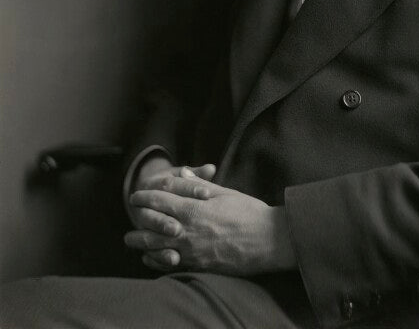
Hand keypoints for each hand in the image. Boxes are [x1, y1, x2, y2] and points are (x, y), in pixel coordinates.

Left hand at [124, 177, 295, 275]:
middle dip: (139, 218)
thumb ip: (198, 185)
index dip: (145, 196)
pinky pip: (169, 264)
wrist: (267, 240)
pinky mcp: (198, 265)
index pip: (160, 199)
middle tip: (132, 214)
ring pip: (156, 246)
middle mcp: (188, 229)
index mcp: (194, 207)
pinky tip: (149, 257)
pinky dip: (155, 260)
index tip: (136, 195)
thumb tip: (180, 173)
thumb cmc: (249, 212)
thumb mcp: (224, 192)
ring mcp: (191, 250)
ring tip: (131, 239)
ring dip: (140, 242)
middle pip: (152, 224)